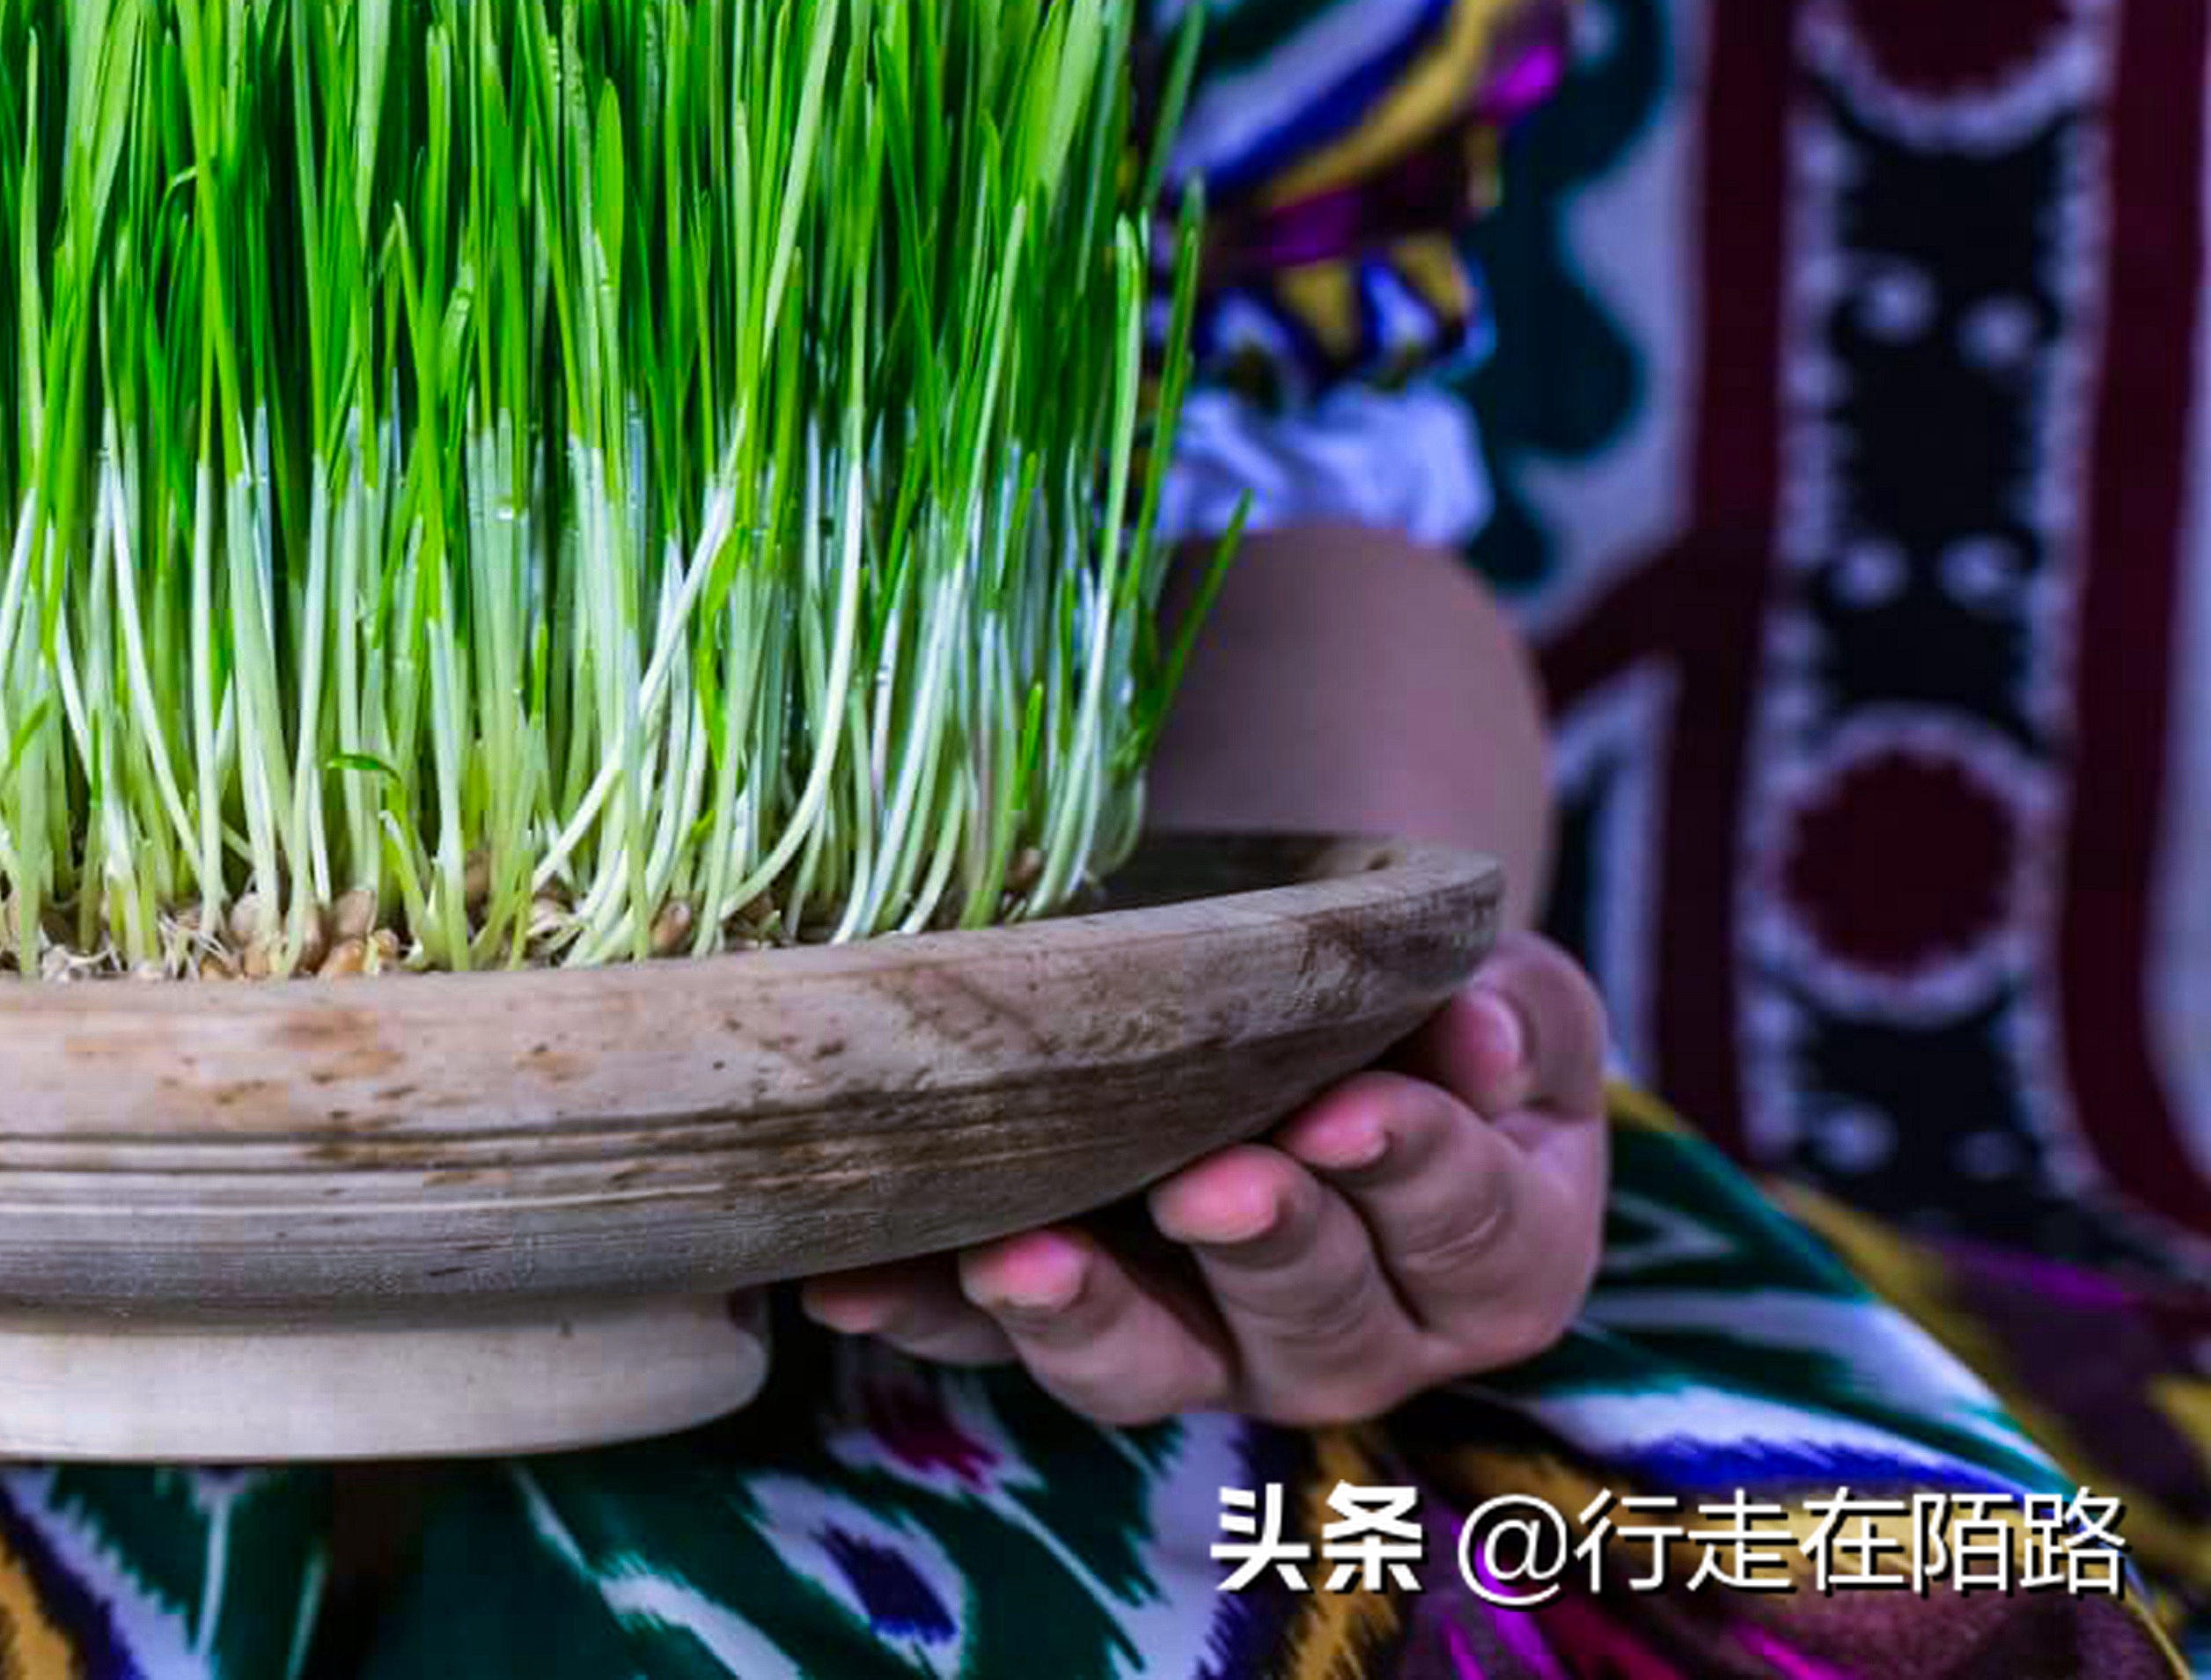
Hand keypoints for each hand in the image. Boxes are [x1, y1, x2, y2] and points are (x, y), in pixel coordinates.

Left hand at [801, 933, 1609, 1427]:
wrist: (1294, 1004)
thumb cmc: (1417, 1000)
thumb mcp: (1493, 987)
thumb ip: (1507, 1016)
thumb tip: (1479, 1034)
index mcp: (1483, 1259)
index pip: (1469, 1231)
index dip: (1413, 1172)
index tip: (1347, 1111)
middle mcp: (1346, 1335)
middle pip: (1313, 1321)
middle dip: (1258, 1246)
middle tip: (1204, 1189)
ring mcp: (1194, 1348)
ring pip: (1142, 1367)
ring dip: (1076, 1316)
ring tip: (1016, 1261)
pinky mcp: (1060, 1329)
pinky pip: (978, 1347)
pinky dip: (914, 1312)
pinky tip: (849, 1282)